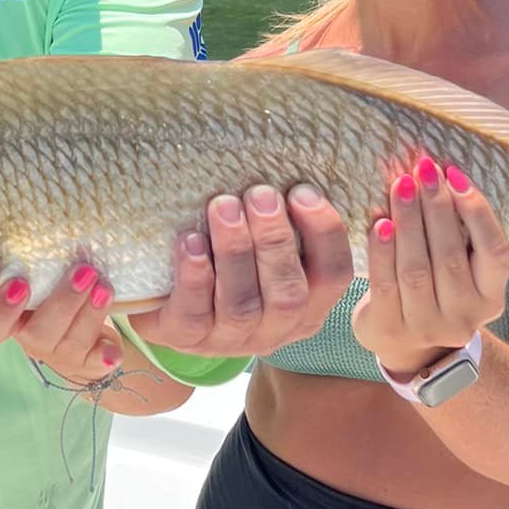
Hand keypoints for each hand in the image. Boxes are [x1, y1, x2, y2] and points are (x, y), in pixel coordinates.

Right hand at [0, 265, 123, 385]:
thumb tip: (42, 216)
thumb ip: (34, 259)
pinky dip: (105, 357)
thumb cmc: (53, 292)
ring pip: (71, 342)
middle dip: (63, 302)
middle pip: (38, 333)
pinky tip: (113, 352)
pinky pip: (96, 364)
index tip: (20, 283)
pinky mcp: (88, 363)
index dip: (0, 310)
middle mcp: (32, 339)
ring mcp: (60, 355)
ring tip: (105, 287)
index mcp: (11, 319)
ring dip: (90, 313)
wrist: (83, 336)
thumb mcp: (40, 276)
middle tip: (83, 271)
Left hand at [131, 182, 353, 358]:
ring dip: (235, 251)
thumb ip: (288, 218)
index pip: (335, 275)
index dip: (324, 233)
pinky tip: (190, 241)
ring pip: (242, 305)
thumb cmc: (232, 259)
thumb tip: (299, 170)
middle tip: (259, 194)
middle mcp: (276, 328)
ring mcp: (231, 339)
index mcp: (309, 304)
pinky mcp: (187, 338)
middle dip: (275, 240)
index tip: (302, 191)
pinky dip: (195, 275)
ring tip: (223, 206)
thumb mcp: (267, 244)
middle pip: (289, 294)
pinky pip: (194, 315)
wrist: (173, 300)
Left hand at [351, 157, 508, 378]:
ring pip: (416, 268)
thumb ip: (459, 233)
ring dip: (409, 221)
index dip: (477, 211)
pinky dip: (382, 250)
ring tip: (402, 185)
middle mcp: (464, 315)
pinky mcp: (390, 328)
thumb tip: (440, 172)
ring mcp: (426, 327)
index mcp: (491, 297)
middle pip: (450, 255)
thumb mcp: (462, 269)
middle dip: (436, 206)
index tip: (455, 174)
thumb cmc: (438, 289)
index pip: (494, 251)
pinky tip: (381, 222)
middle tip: (424, 169)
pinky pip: (385, 283)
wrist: (409, 346)